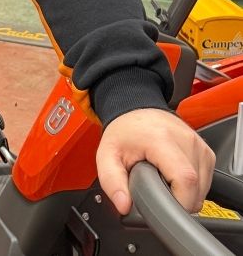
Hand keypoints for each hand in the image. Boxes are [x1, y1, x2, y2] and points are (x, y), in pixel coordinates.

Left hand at [96, 109, 214, 214]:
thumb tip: (124, 205)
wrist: (135, 110)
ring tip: (164, 179)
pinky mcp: (206, 151)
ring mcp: (199, 145)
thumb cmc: (124, 132)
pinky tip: (174, 175)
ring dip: (186, 194)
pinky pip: (206, 181)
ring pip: (203, 188)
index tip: (162, 204)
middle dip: (178, 200)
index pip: (186, 180)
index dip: (177, 201)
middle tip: (157, 189)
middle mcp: (186, 139)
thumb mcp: (107, 156)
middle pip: (196, 188)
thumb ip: (112, 182)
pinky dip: (193, 186)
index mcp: (162, 139)